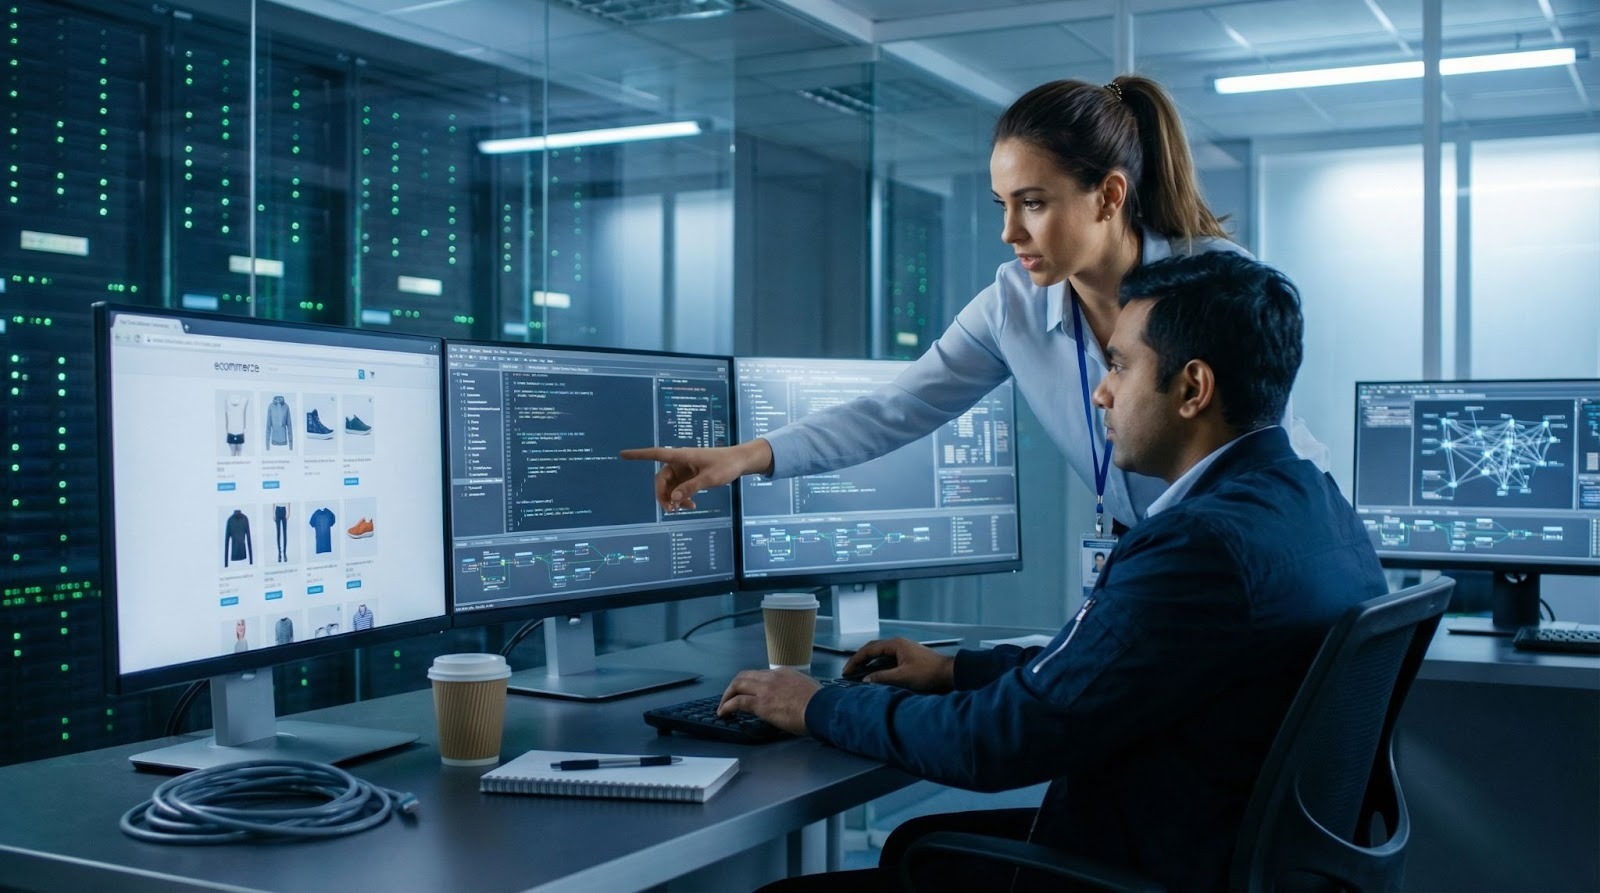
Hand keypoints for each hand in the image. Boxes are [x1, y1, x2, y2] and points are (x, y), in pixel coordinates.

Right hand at [618, 440, 772, 510]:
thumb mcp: (710, 478)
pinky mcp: (689, 476)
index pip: (655, 454)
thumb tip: (673, 499)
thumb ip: (691, 488)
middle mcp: (679, 462)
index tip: (622, 454)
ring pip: (670, 487)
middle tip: (670, 511)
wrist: (740, 462)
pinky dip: (682, 498)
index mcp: (681, 456)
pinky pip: (679, 488)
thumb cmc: (726, 465)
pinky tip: (691, 505)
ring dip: (673, 499)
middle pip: (661, 479)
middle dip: (663, 495)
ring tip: (685, 509)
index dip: (638, 455)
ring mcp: (684, 469)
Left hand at [717, 668, 818, 735]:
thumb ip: (794, 688)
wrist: (821, 708)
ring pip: (737, 685)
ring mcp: (765, 689)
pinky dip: (727, 706)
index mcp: (783, 672)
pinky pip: (738, 702)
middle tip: (729, 697)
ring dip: (727, 695)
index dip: (750, 683)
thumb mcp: (806, 687)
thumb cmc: (819, 702)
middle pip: (744, 676)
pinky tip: (723, 713)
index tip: (747, 692)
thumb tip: (791, 697)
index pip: (760, 674)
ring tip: (722, 707)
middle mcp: (771, 677)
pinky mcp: (761, 704)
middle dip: (734, 686)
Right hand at [841, 638, 954, 692]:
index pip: (869, 650)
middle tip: (849, 671)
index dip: (856, 660)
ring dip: (869, 662)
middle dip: (859, 659)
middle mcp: (898, 644)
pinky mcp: (908, 656)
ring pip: (880, 653)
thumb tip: (865, 680)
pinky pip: (888, 658)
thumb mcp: (902, 677)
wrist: (948, 673)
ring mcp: (903, 649)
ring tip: (858, 672)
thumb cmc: (928, 673)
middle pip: (872, 649)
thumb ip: (882, 677)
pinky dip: (878, 665)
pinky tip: (875, 674)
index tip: (846, 671)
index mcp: (895, 644)